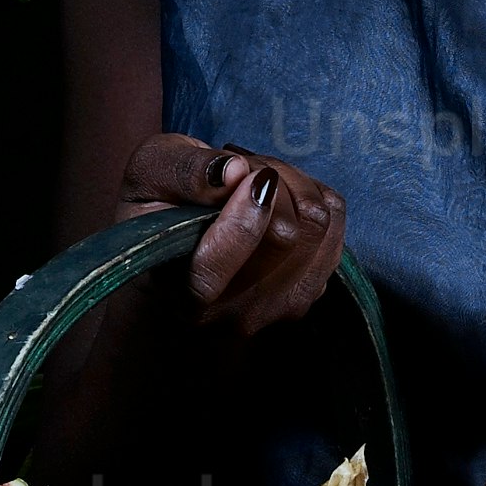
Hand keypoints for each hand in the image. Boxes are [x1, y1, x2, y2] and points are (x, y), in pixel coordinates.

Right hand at [120, 134, 346, 336]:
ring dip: (294, 185)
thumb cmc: (155, 211)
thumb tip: (235, 172)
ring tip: (258, 181)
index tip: (243, 171)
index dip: (247, 207)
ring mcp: (278, 310)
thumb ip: (184, 172)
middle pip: (289, 233)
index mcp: (186, 295)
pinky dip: (312, 196)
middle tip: (242, 169)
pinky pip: (336, 224)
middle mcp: (235, 316)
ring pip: (318, 224)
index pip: (235, 257)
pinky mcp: (310, 291)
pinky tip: (279, 198)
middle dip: (270, 179)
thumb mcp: (150, 174)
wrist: (173, 254)